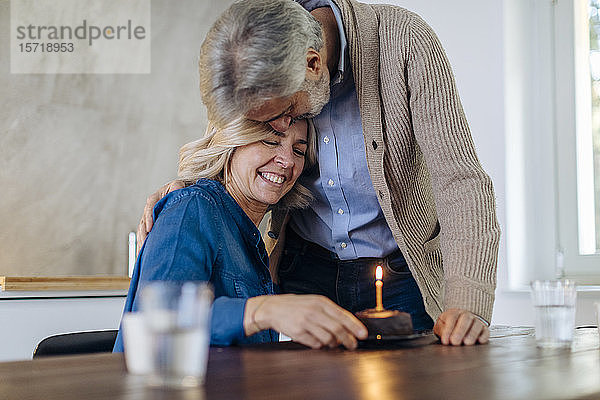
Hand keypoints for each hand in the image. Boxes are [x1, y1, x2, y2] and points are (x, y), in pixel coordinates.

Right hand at [137, 180, 185, 252]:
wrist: (177, 193)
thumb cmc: (178, 190)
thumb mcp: (178, 186)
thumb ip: (177, 186)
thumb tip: (177, 188)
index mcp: (154, 198)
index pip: (150, 208)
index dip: (149, 218)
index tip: (150, 229)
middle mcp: (149, 209)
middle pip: (143, 223)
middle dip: (144, 235)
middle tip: (145, 246)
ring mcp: (148, 217)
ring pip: (142, 231)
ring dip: (142, 242)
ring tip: (142, 254)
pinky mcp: (149, 225)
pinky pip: (143, 235)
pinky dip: (142, 245)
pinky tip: (142, 255)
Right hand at [248, 294, 367, 349]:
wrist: (272, 308)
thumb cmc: (295, 306)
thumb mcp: (314, 302)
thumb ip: (330, 312)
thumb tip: (348, 325)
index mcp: (320, 302)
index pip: (343, 316)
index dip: (355, 326)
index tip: (362, 334)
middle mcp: (314, 311)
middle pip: (337, 329)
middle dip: (348, 339)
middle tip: (353, 345)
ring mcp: (306, 322)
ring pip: (328, 338)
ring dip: (334, 344)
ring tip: (333, 343)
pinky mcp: (298, 333)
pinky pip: (315, 344)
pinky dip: (320, 345)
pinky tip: (318, 341)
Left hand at [433, 308, 488, 345]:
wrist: (461, 322)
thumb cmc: (449, 326)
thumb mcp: (441, 326)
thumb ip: (441, 331)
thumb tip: (444, 339)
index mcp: (454, 313)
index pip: (452, 318)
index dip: (448, 330)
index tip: (445, 341)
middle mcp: (466, 315)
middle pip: (465, 319)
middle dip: (460, 331)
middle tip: (455, 342)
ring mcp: (476, 321)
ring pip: (476, 324)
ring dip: (472, 334)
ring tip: (466, 343)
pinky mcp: (484, 329)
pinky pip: (486, 331)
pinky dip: (484, 336)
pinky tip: (479, 341)